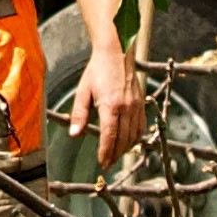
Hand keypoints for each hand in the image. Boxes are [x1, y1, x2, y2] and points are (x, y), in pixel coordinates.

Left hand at [71, 31, 147, 169]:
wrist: (117, 53)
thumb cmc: (97, 70)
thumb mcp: (83, 91)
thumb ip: (79, 114)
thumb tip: (74, 134)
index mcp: (110, 105)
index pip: (109, 136)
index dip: (106, 152)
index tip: (102, 162)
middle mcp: (126, 107)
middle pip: (123, 139)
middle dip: (115, 154)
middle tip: (107, 163)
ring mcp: (136, 105)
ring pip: (134, 135)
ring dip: (125, 149)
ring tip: (116, 155)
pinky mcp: (141, 103)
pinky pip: (142, 126)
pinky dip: (136, 138)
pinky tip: (128, 142)